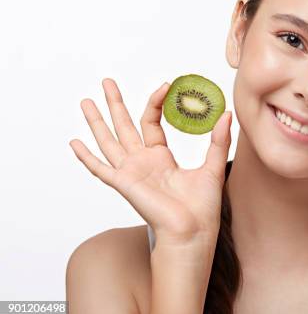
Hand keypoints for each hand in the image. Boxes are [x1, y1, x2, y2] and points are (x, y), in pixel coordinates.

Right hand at [69, 78, 231, 245]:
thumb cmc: (202, 207)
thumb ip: (218, 140)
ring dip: (97, 122)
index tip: (165, 85)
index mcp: (161, 158)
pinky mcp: (124, 184)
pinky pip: (101, 169)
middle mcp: (143, 163)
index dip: (155, 103)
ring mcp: (131, 173)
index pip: (151, 122)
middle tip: (107, 82)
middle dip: (115, 104)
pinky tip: (75, 142)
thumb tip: (226, 114)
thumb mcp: (213, 167)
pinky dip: (86, 157)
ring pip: (109, 141)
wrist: (193, 231)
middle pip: (124, 126)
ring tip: (86, 101)